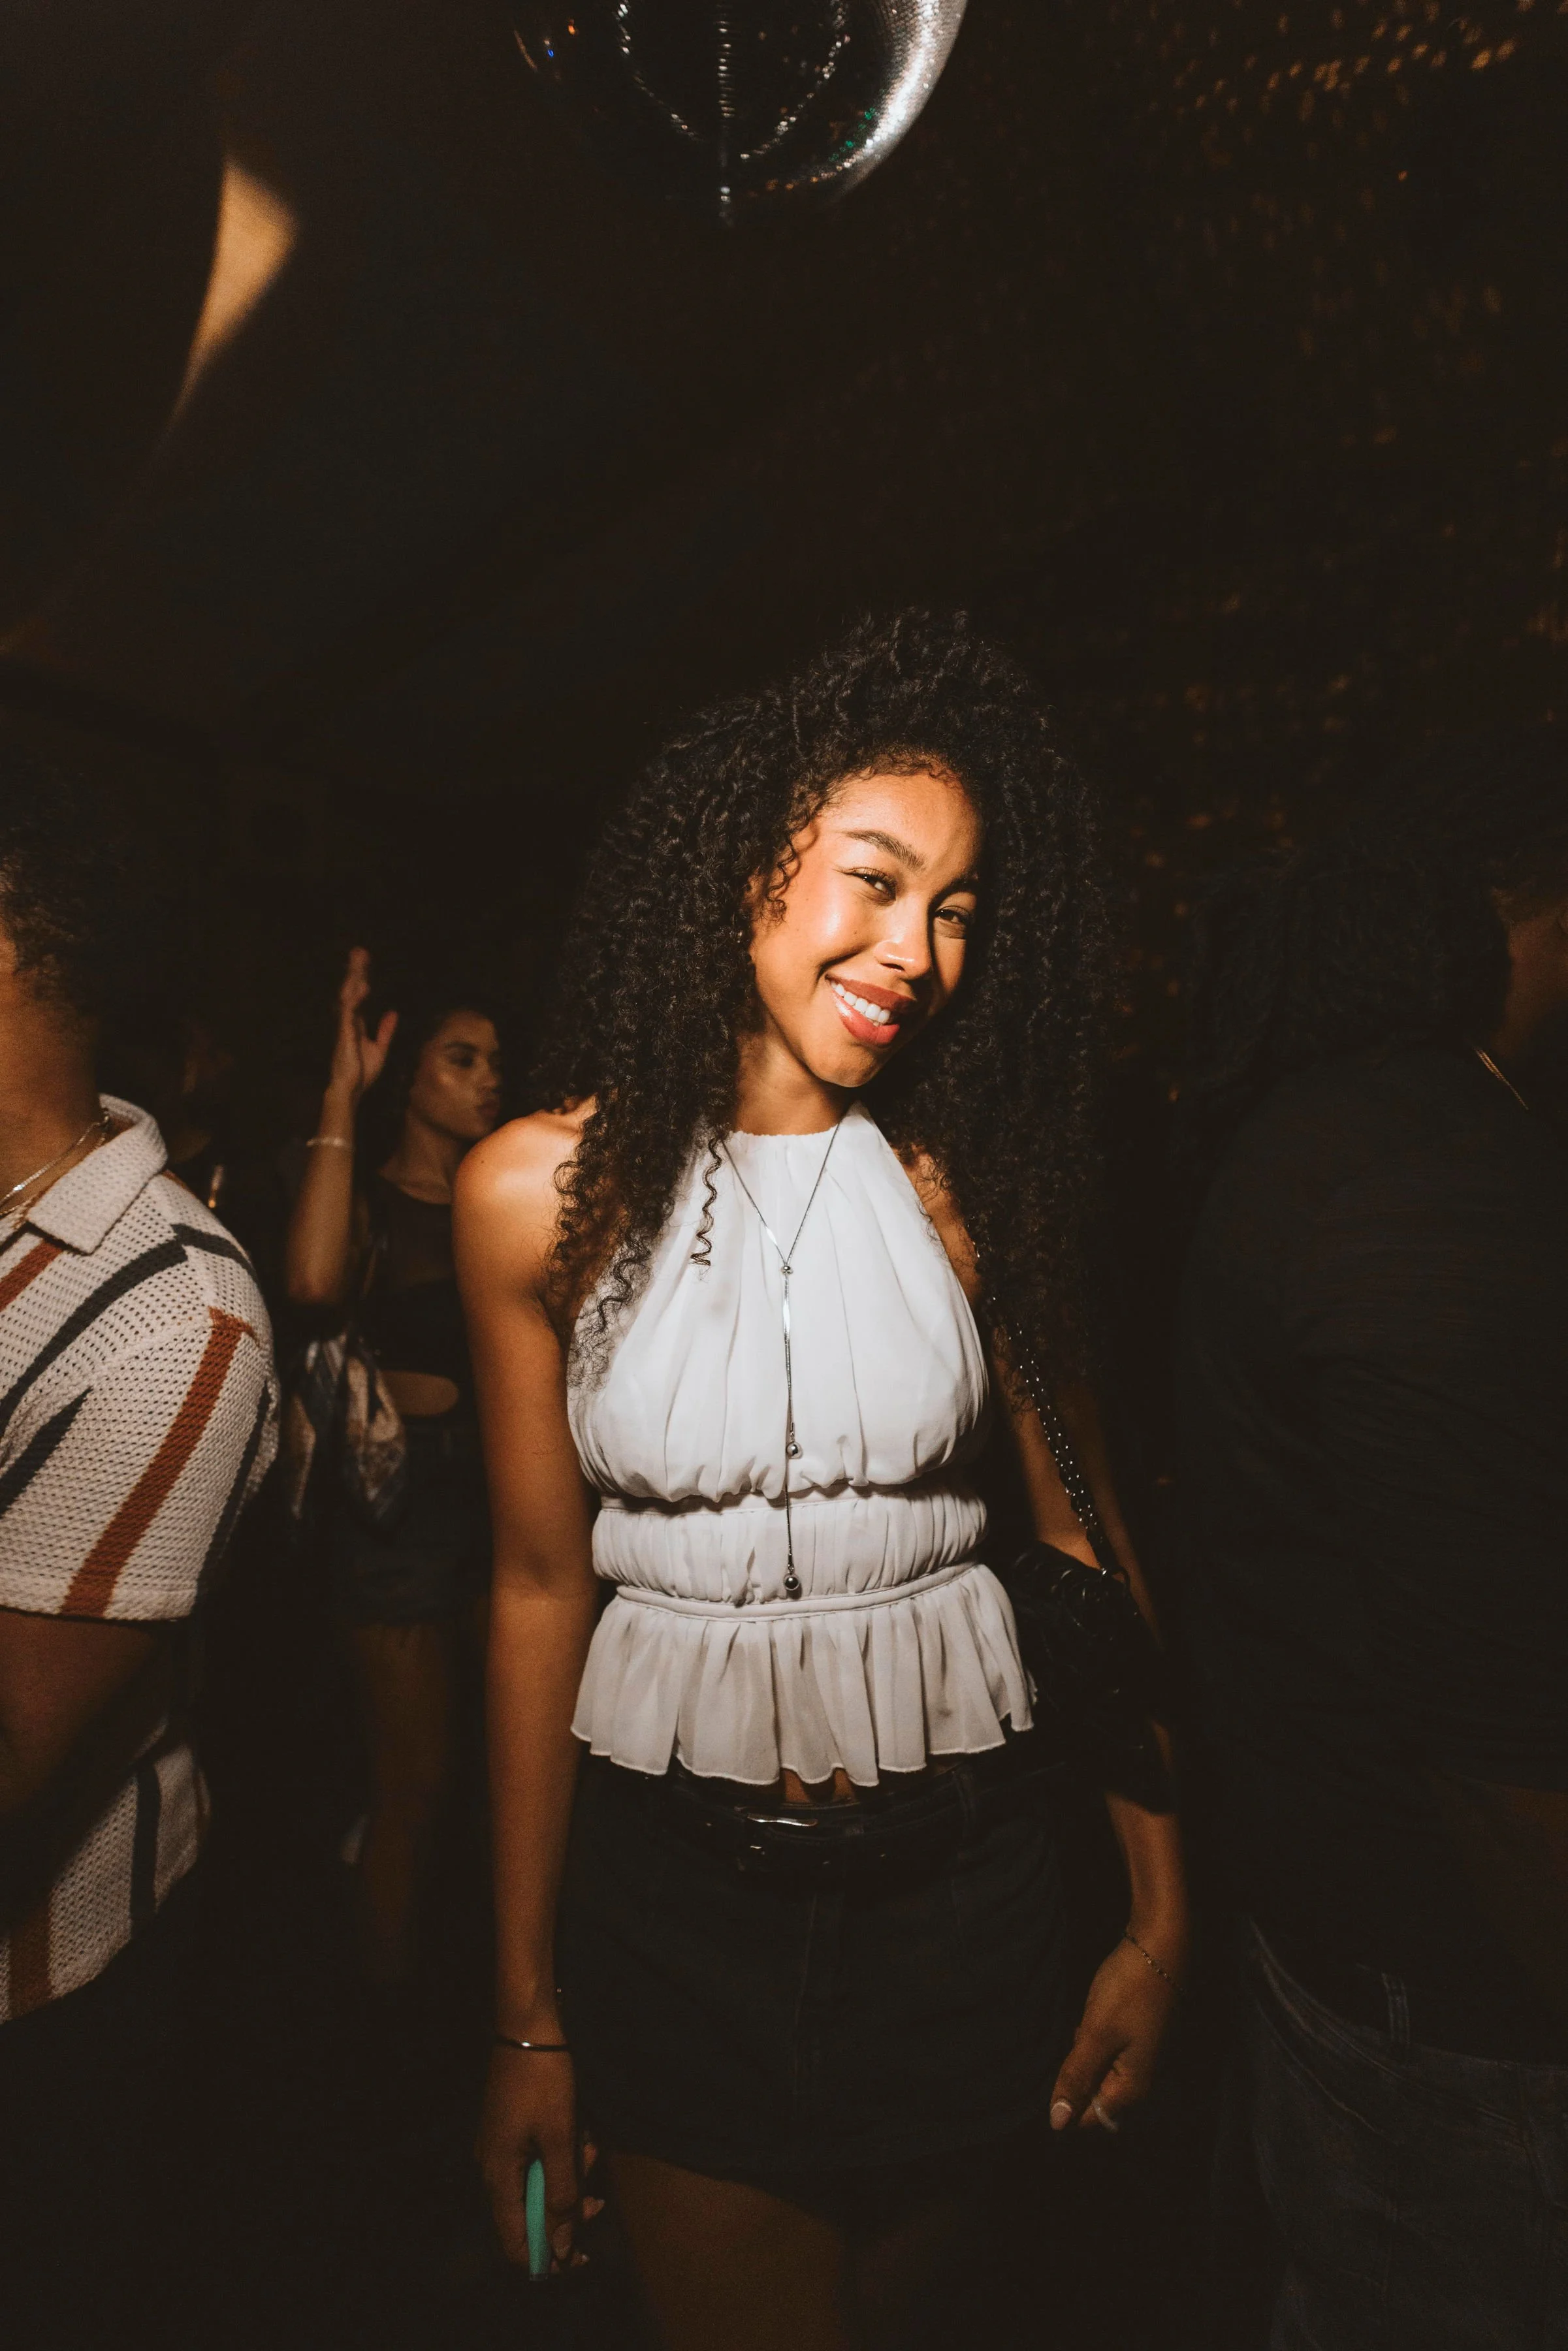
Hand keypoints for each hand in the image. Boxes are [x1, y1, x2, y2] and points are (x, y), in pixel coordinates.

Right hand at [327, 947, 396, 1106]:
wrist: (352, 1089)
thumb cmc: (362, 1072)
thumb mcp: (380, 1048)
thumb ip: (385, 1030)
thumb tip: (393, 1013)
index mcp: (356, 1023)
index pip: (360, 995)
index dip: (363, 978)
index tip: (366, 961)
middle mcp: (349, 1021)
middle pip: (352, 989)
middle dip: (356, 970)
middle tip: (359, 950)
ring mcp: (345, 1026)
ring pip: (348, 995)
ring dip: (354, 977)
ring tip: (359, 959)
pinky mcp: (344, 1034)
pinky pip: (349, 1011)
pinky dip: (355, 998)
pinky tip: (362, 985)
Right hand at [477, 2046, 601, 2273]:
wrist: (528, 2025)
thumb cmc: (544, 2081)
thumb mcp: (560, 2139)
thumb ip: (561, 2197)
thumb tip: (561, 2251)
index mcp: (498, 2178)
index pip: (515, 2244)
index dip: (547, 2258)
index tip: (581, 2255)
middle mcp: (492, 2169)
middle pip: (532, 2214)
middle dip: (569, 2206)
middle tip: (597, 2196)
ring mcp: (501, 2148)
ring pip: (540, 2183)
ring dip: (570, 2174)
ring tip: (590, 2145)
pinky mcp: (512, 2129)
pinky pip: (539, 2159)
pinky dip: (562, 2153)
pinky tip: (580, 2131)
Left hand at [1049, 1930, 1181, 2134]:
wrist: (1160, 1945)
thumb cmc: (1128, 1990)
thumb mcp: (1095, 2034)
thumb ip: (1077, 2078)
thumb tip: (1056, 2124)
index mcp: (1132, 2088)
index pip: (1092, 2118)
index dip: (1068, 2102)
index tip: (1064, 2065)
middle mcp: (1140, 2079)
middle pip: (1094, 2094)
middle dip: (1077, 2070)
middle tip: (1083, 2034)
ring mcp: (1140, 2057)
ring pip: (1098, 2069)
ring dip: (1084, 2050)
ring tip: (1091, 2019)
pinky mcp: (1137, 2036)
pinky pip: (1106, 2049)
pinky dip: (1094, 2035)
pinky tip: (1096, 2012)